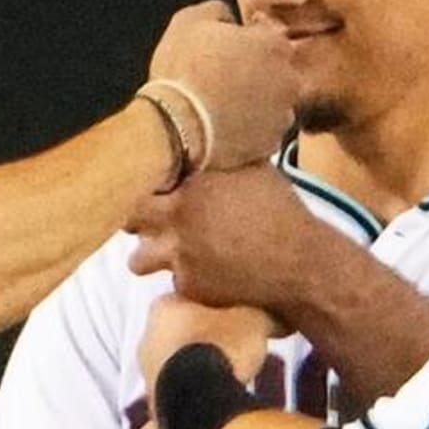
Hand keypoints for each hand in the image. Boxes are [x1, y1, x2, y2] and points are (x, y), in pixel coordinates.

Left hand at [129, 166, 324, 312]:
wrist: (300, 262)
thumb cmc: (281, 211)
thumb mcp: (253, 170)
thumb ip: (220, 160)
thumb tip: (208, 141)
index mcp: (190, 186)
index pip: (140, 181)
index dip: (143, 185)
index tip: (152, 187)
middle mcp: (177, 220)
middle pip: (128, 219)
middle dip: (135, 220)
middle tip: (148, 221)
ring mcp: (179, 256)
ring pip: (137, 260)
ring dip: (150, 256)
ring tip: (170, 252)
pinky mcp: (189, 286)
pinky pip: (171, 282)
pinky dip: (184, 278)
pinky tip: (207, 271)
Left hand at [137, 294, 276, 399]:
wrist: (201, 398)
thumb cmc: (223, 347)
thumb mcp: (254, 317)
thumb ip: (261, 310)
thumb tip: (279, 315)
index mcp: (163, 306)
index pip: (193, 297)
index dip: (220, 307)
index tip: (240, 316)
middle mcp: (147, 336)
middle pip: (184, 331)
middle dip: (208, 337)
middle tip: (238, 345)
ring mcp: (147, 371)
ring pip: (180, 362)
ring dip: (201, 366)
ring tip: (231, 373)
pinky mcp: (154, 401)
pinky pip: (181, 391)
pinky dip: (197, 391)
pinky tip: (218, 395)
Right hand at [146, 2, 295, 170]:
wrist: (176, 127)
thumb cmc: (182, 72)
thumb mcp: (189, 21)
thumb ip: (217, 11)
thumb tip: (227, 18)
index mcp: (274, 45)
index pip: (268, 39)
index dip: (244, 46)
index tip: (225, 55)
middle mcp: (288, 80)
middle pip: (275, 73)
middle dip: (254, 76)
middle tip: (222, 82)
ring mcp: (282, 115)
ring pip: (273, 105)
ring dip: (254, 105)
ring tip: (221, 109)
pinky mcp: (272, 145)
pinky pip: (264, 134)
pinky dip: (249, 132)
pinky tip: (225, 129)